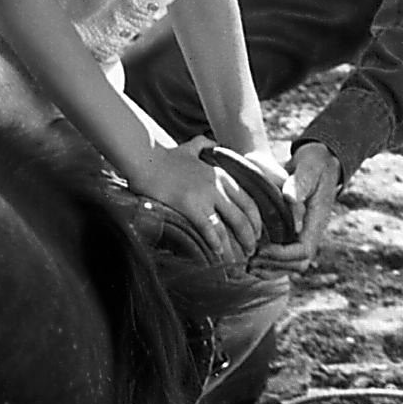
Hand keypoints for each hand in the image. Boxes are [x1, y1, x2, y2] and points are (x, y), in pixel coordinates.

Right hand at [128, 139, 255, 261]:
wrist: (145, 160)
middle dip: (249, 238)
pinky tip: (218, 253)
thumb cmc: (166, 156)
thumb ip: (205, 144)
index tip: (257, 234)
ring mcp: (203, 196)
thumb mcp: (191, 146)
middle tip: (250, 253)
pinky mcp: (189, 205)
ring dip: (235, 247)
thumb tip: (213, 142)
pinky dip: (216, 243)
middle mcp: (216, 185)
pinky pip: (208, 228)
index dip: (256, 221)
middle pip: (242, 217)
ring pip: (228, 227)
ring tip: (237, 261)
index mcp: (220, 174)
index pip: (248, 201)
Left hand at [251, 141, 341, 273]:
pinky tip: (254, 261)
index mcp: (317, 220)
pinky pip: (288, 257)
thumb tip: (290, 199)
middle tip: (249, 262)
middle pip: (298, 263)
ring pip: (293, 264)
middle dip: (274, 265)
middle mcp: (313, 231)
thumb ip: (299, 183)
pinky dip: (272, 263)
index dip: (281, 254)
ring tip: (248, 267)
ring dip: (272, 269)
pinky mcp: (297, 233)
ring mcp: (306, 234)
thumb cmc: (314, 163)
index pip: (303, 250)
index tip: (260, 249)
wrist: (321, 162)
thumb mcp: (309, 168)